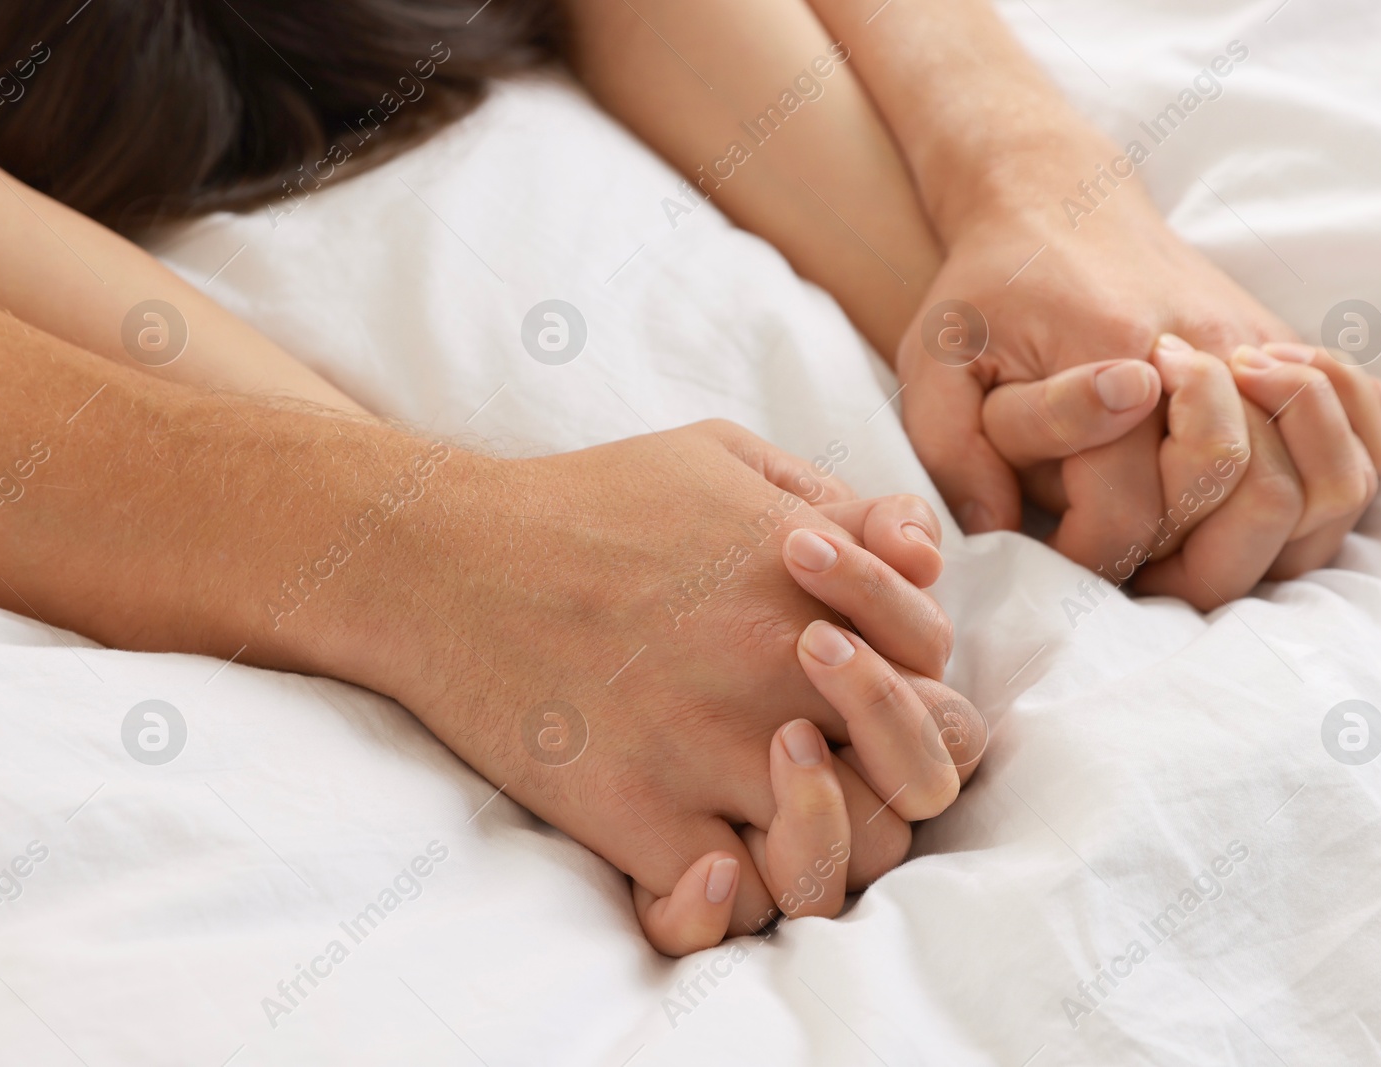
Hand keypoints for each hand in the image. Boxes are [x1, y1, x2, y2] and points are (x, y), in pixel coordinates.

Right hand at [371, 420, 975, 946]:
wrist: (442, 559)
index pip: (937, 676)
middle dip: (895, 781)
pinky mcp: (634, 815)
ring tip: (770, 816)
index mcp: (809, 587)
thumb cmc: (589, 503)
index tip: (850, 689)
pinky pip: (733, 905)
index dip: (913, 691)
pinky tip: (703, 854)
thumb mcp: (723, 460)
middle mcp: (776, 673)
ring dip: (824, 848)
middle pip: (918, 780)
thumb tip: (928, 555)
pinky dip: (732, 898)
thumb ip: (837, 502)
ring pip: (840, 857)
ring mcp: (708, 750)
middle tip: (834, 768)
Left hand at [896, 120, 1380, 594]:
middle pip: (1254, 506)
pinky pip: (1371, 434)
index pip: (1133, 517)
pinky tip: (1270, 490)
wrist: (1055, 199)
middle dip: (1197, 567)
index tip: (1062, 552)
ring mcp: (1263, 347)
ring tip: (1202, 533)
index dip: (1094, 559)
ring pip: (1331, 483)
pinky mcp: (1291, 346)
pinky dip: (1344, 477)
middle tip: (1143, 562)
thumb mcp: (933, 360)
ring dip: (1276, 536)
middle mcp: (1207, 355)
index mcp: (1111, 362)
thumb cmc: (987, 291)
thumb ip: (952, 450)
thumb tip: (1003, 528)